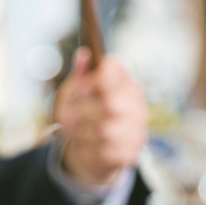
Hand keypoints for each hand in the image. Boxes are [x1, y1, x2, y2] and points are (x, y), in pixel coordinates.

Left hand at [53, 50, 147, 186]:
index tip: (80, 86)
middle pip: (111, 102)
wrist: (90, 146)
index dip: (94, 78)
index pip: (114, 68)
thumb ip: (80, 74)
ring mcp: (137, 126)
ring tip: (75, 130)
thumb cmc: (83, 112)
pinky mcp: (132, 149)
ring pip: (106, 129)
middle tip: (69, 114)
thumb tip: (83, 54)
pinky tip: (87, 143)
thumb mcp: (75, 91)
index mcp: (122, 79)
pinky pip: (107, 150)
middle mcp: (135, 100)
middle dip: (84, 110)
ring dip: (83, 132)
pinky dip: (90, 148)